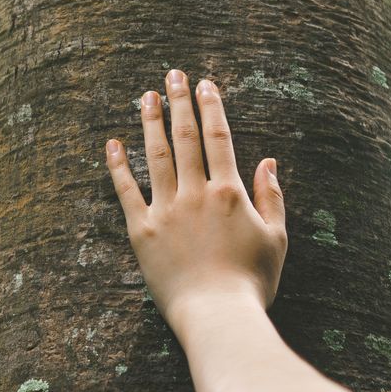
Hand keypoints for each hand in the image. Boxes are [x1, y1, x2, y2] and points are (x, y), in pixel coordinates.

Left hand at [104, 68, 288, 328]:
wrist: (217, 316)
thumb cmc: (252, 283)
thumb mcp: (277, 239)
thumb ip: (271, 198)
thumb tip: (269, 161)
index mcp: (229, 192)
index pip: (218, 138)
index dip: (211, 108)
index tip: (205, 85)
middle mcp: (196, 194)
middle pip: (184, 138)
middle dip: (179, 103)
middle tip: (172, 75)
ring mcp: (166, 211)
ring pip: (155, 156)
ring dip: (150, 123)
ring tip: (146, 96)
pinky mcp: (142, 232)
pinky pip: (127, 192)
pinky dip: (118, 166)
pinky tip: (113, 144)